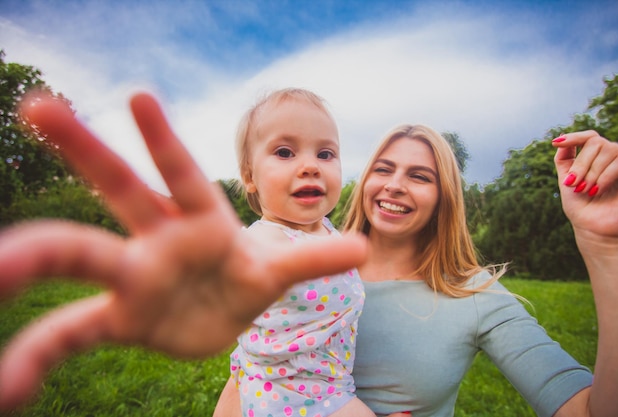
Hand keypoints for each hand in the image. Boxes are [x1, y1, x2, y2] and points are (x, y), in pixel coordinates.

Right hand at [0, 92, 366, 410]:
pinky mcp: (119, 317)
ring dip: (34, 257)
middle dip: (86, 148)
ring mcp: (132, 276)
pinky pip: (70, 333)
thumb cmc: (243, 277)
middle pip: (120, 189)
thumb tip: (360, 247)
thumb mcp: (275, 271)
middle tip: (40, 106)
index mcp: (201, 221)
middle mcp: (158, 239)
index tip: (140, 96)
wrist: (217, 314)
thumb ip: (309, 259)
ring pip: (79, 253)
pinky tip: (5, 386)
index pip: (182, 173)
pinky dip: (37, 357)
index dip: (164, 138)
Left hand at [552, 130, 617, 239]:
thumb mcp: (567, 180)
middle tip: (575, 185)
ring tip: (587, 191)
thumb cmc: (581, 206)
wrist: (594, 227)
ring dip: (593, 173)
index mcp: (596, 158)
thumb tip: (559, 139)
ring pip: (609, 150)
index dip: (574, 137)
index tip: (555, 142)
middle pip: (595, 142)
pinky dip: (606, 175)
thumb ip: (564, 159)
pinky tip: (597, 190)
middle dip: (580, 165)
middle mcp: (612, 157)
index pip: (589, 137)